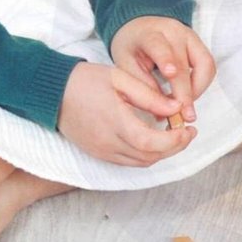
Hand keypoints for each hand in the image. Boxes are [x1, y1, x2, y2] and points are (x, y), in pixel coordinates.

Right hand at [57, 62, 195, 165]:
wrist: (52, 93)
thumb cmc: (85, 81)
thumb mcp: (120, 79)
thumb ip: (150, 96)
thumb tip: (176, 108)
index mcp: (115, 121)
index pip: (151, 143)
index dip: (175, 141)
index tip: (188, 129)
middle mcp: (108, 142)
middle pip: (149, 157)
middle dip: (174, 147)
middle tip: (187, 131)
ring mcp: (102, 151)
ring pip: (140, 162)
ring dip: (161, 152)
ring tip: (174, 134)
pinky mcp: (98, 153)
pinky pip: (128, 162)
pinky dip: (145, 154)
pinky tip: (153, 139)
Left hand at [109, 16, 215, 125]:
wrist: (141, 28)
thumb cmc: (132, 48)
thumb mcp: (126, 65)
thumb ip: (143, 86)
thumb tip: (163, 114)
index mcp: (149, 35)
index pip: (159, 46)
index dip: (166, 60)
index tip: (170, 75)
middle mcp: (174, 32)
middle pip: (185, 64)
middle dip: (186, 93)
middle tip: (185, 116)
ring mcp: (191, 37)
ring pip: (205, 65)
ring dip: (198, 89)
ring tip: (185, 106)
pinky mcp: (200, 45)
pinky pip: (208, 66)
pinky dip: (201, 84)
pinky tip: (189, 95)